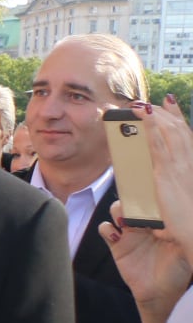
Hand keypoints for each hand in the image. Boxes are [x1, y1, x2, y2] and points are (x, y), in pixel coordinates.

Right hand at [100, 198, 189, 313]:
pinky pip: (104, 229)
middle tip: (136, 201)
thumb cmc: (177, 271)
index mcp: (163, 221)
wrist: (159, 294)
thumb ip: (179, 230)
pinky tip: (116, 236)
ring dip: (118, 209)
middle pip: (133, 200)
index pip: (154, 200)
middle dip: (132, 195)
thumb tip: (171, 215)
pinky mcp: (117, 245)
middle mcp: (145, 224)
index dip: (151, 192)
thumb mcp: (184, 248)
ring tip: (124, 218)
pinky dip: (106, 229)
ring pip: (117, 210)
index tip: (150, 188)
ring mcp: (130, 233)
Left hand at [146, 95, 192, 241]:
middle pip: (176, 129)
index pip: (186, 135)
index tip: (169, 102)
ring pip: (167, 131)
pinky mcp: (166, 173)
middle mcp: (189, 162)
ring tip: (136, 105)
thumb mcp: (178, 196)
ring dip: (151, 115)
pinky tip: (139, 116)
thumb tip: (156, 177)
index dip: (177, 116)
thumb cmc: (187, 220)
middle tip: (145, 102)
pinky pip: (157, 143)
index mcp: (192, 166)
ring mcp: (179, 166)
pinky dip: (149, 126)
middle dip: (161, 112)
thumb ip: (169, 183)